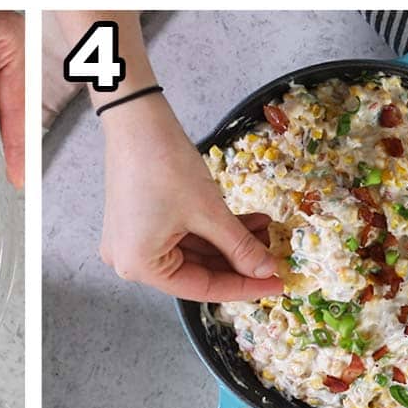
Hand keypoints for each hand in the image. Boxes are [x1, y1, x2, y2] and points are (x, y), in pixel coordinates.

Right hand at [99, 95, 283, 300]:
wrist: (137, 119)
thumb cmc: (165, 167)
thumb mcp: (209, 212)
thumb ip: (240, 247)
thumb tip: (267, 271)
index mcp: (140, 266)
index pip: (201, 288)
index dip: (244, 286)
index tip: (277, 283)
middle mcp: (130, 260)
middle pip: (196, 270)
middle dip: (238, 260)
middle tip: (275, 256)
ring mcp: (133, 239)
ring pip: (192, 250)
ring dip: (228, 242)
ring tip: (265, 230)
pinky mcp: (140, 220)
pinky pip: (181, 234)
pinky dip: (211, 229)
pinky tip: (245, 221)